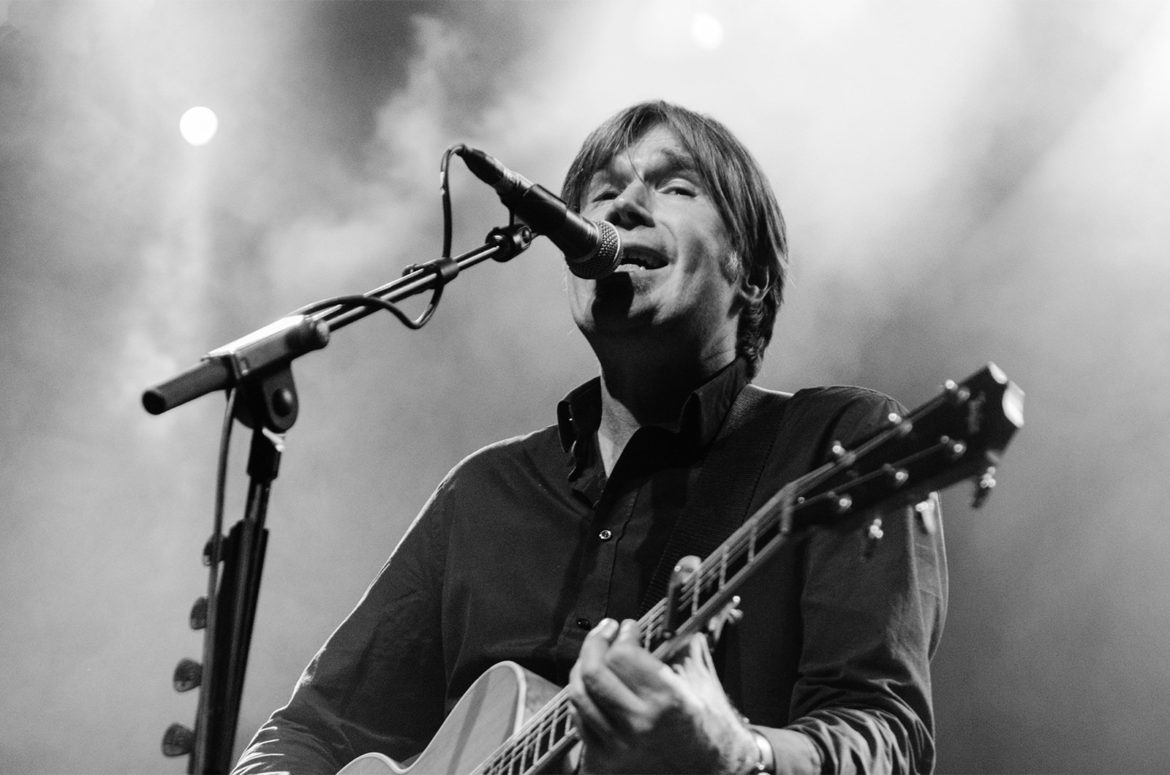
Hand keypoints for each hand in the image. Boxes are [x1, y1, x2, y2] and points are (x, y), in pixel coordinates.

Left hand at [566, 618, 758, 773]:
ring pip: (579, 696)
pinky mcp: (606, 761)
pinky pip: (579, 721)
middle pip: (593, 672)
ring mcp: (618, 746)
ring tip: (596, 656)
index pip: (622, 655)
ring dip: (583, 667)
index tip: (629, 627)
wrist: (714, 772)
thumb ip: (682, 645)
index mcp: (666, 701)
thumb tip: (667, 617)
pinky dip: (583, 698)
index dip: (623, 634)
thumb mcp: (702, 681)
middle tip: (606, 631)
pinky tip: (594, 687)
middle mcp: (638, 724)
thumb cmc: (712, 728)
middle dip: (595, 643)